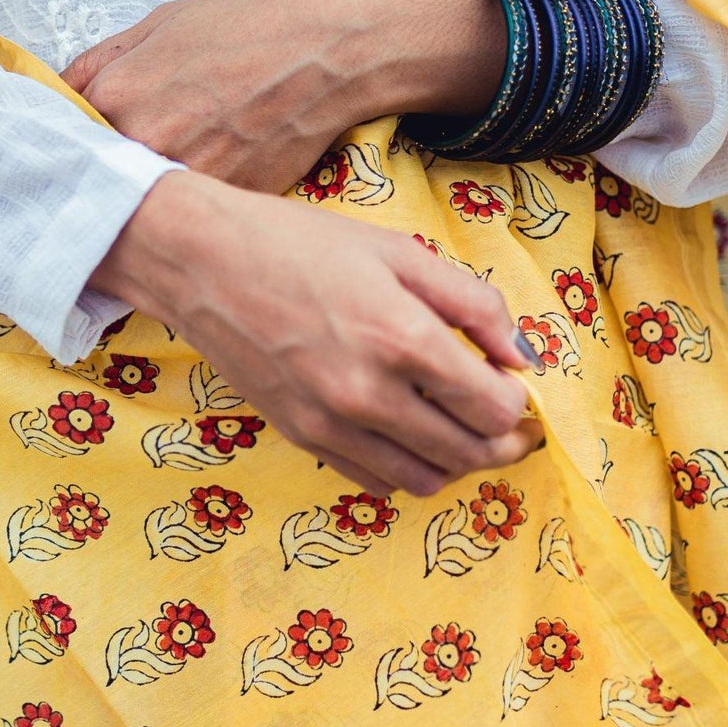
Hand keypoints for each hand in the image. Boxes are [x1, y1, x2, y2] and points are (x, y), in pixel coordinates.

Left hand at [60, 0, 505, 193]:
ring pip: (144, 200)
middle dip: (101, 169)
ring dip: (142, 190)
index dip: (67, 140)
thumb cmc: (247, 25)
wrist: (330, 48)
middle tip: (120, 156)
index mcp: (117, 95)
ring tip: (169, 164)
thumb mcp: (160, 23)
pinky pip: (191, 209)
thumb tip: (55, 95)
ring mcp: (190, 181)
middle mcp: (146, 145)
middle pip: (98, 175)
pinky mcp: (229, 203)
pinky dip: (189, 200)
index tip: (70, 144)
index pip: (62, 135)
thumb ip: (100, 62)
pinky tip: (204, 175)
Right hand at [91, 170, 543, 495]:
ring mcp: (333, 425)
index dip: (519, 403)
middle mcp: (371, 394)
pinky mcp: (303, 438)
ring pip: (425, 479)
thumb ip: (473, 302)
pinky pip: (375, 482)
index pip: (493, 408)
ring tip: (461, 429)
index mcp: (404, 339)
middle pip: (470, 454)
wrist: (204, 262)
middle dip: (502, 442)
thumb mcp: (400, 252)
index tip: (516, 386)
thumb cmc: (302, 245)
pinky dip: (406, 469)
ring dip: (457, 463)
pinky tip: (409, 434)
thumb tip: (523, 355)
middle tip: (509, 421)